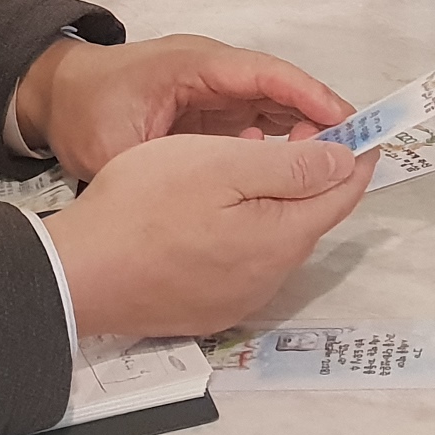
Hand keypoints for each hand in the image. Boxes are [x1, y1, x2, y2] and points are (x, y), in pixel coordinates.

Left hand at [13, 34, 353, 179]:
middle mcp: (211, 70)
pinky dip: (277, 138)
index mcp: (195, 66)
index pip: (266, 74)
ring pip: (270, 103)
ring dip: (302, 129)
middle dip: (318, 116)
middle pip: (279, 87)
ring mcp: (211, 86)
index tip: (345, 122)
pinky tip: (291, 169)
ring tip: (333, 164)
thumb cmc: (84, 111)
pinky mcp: (207, 105)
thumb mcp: (117, 145)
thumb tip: (213, 188)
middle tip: (353, 152)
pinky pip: (254, 118)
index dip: (310, 96)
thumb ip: (163, 165)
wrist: (55, 95)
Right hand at [42, 134, 372, 337]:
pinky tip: (213, 206)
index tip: (357, 127)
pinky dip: (244, 228)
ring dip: (274, 200)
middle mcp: (269, 277)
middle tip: (292, 131)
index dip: (353, 155)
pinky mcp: (206, 307)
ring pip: (275, 240)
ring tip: (244, 159)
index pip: (342, 194)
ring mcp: (236, 298)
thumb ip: (293, 166)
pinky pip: (243, 262)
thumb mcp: (223, 164)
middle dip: (311, 174)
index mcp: (282, 239)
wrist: (77, 272)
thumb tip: (345, 163)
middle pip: (309, 218)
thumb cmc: (144, 207)